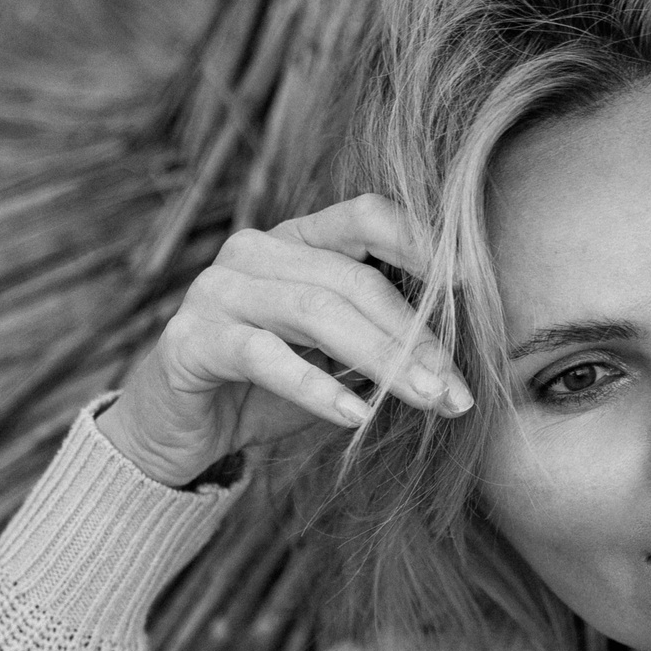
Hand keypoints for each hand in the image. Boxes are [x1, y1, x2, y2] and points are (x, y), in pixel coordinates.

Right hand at [97, 191, 475, 487]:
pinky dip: (315, 387)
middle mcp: (253, 250)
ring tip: (424, 402)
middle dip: (414, 337)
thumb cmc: (264, 390)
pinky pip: (264, 356)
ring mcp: (217, 290)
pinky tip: (354, 417)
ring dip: (380, 360)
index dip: (420, 245)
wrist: (177, 433)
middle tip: (457, 389)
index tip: (473, 292)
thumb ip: (376, 343)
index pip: (365, 217)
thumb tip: (454, 367)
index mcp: (294, 240)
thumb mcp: (330, 359)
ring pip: (316, 312)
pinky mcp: (192, 340)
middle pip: (352, 279)